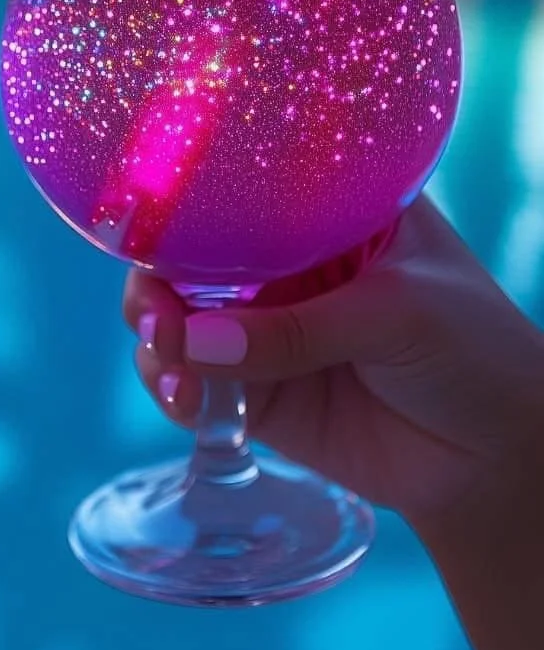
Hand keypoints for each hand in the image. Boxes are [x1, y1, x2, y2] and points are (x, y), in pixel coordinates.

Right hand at [124, 194, 543, 529]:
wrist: (501, 460)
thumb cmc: (475, 351)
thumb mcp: (397, 313)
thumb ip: (295, 329)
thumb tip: (186, 340)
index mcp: (324, 210)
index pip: (240, 190)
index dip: (186, 206)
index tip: (149, 229)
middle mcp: (284, 262)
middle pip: (191, 258)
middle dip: (155, 281)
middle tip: (151, 313)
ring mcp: (265, 329)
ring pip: (180, 323)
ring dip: (156, 339)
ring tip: (165, 360)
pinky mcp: (257, 394)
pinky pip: (196, 386)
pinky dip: (176, 390)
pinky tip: (184, 397)